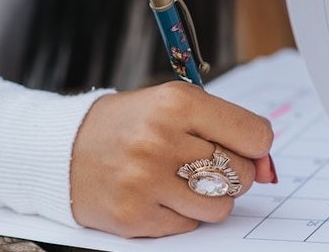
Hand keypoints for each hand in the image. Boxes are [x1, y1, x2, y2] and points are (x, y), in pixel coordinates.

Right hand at [71, 81, 276, 237]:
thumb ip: (223, 128)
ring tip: (180, 182)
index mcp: (175, 102)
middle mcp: (160, 140)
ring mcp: (146, 181)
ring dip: (209, 199)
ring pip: (220, 206)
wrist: (59, 151)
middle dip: (231, 173)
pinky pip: (189, 226)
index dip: (254, 145)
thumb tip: (268, 169)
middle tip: (201, 164)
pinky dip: (180, 215)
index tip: (240, 146)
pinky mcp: (134, 215)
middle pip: (241, 173)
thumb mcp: (170, 106)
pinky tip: (157, 196)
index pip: (255, 136)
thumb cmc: (125, 126)